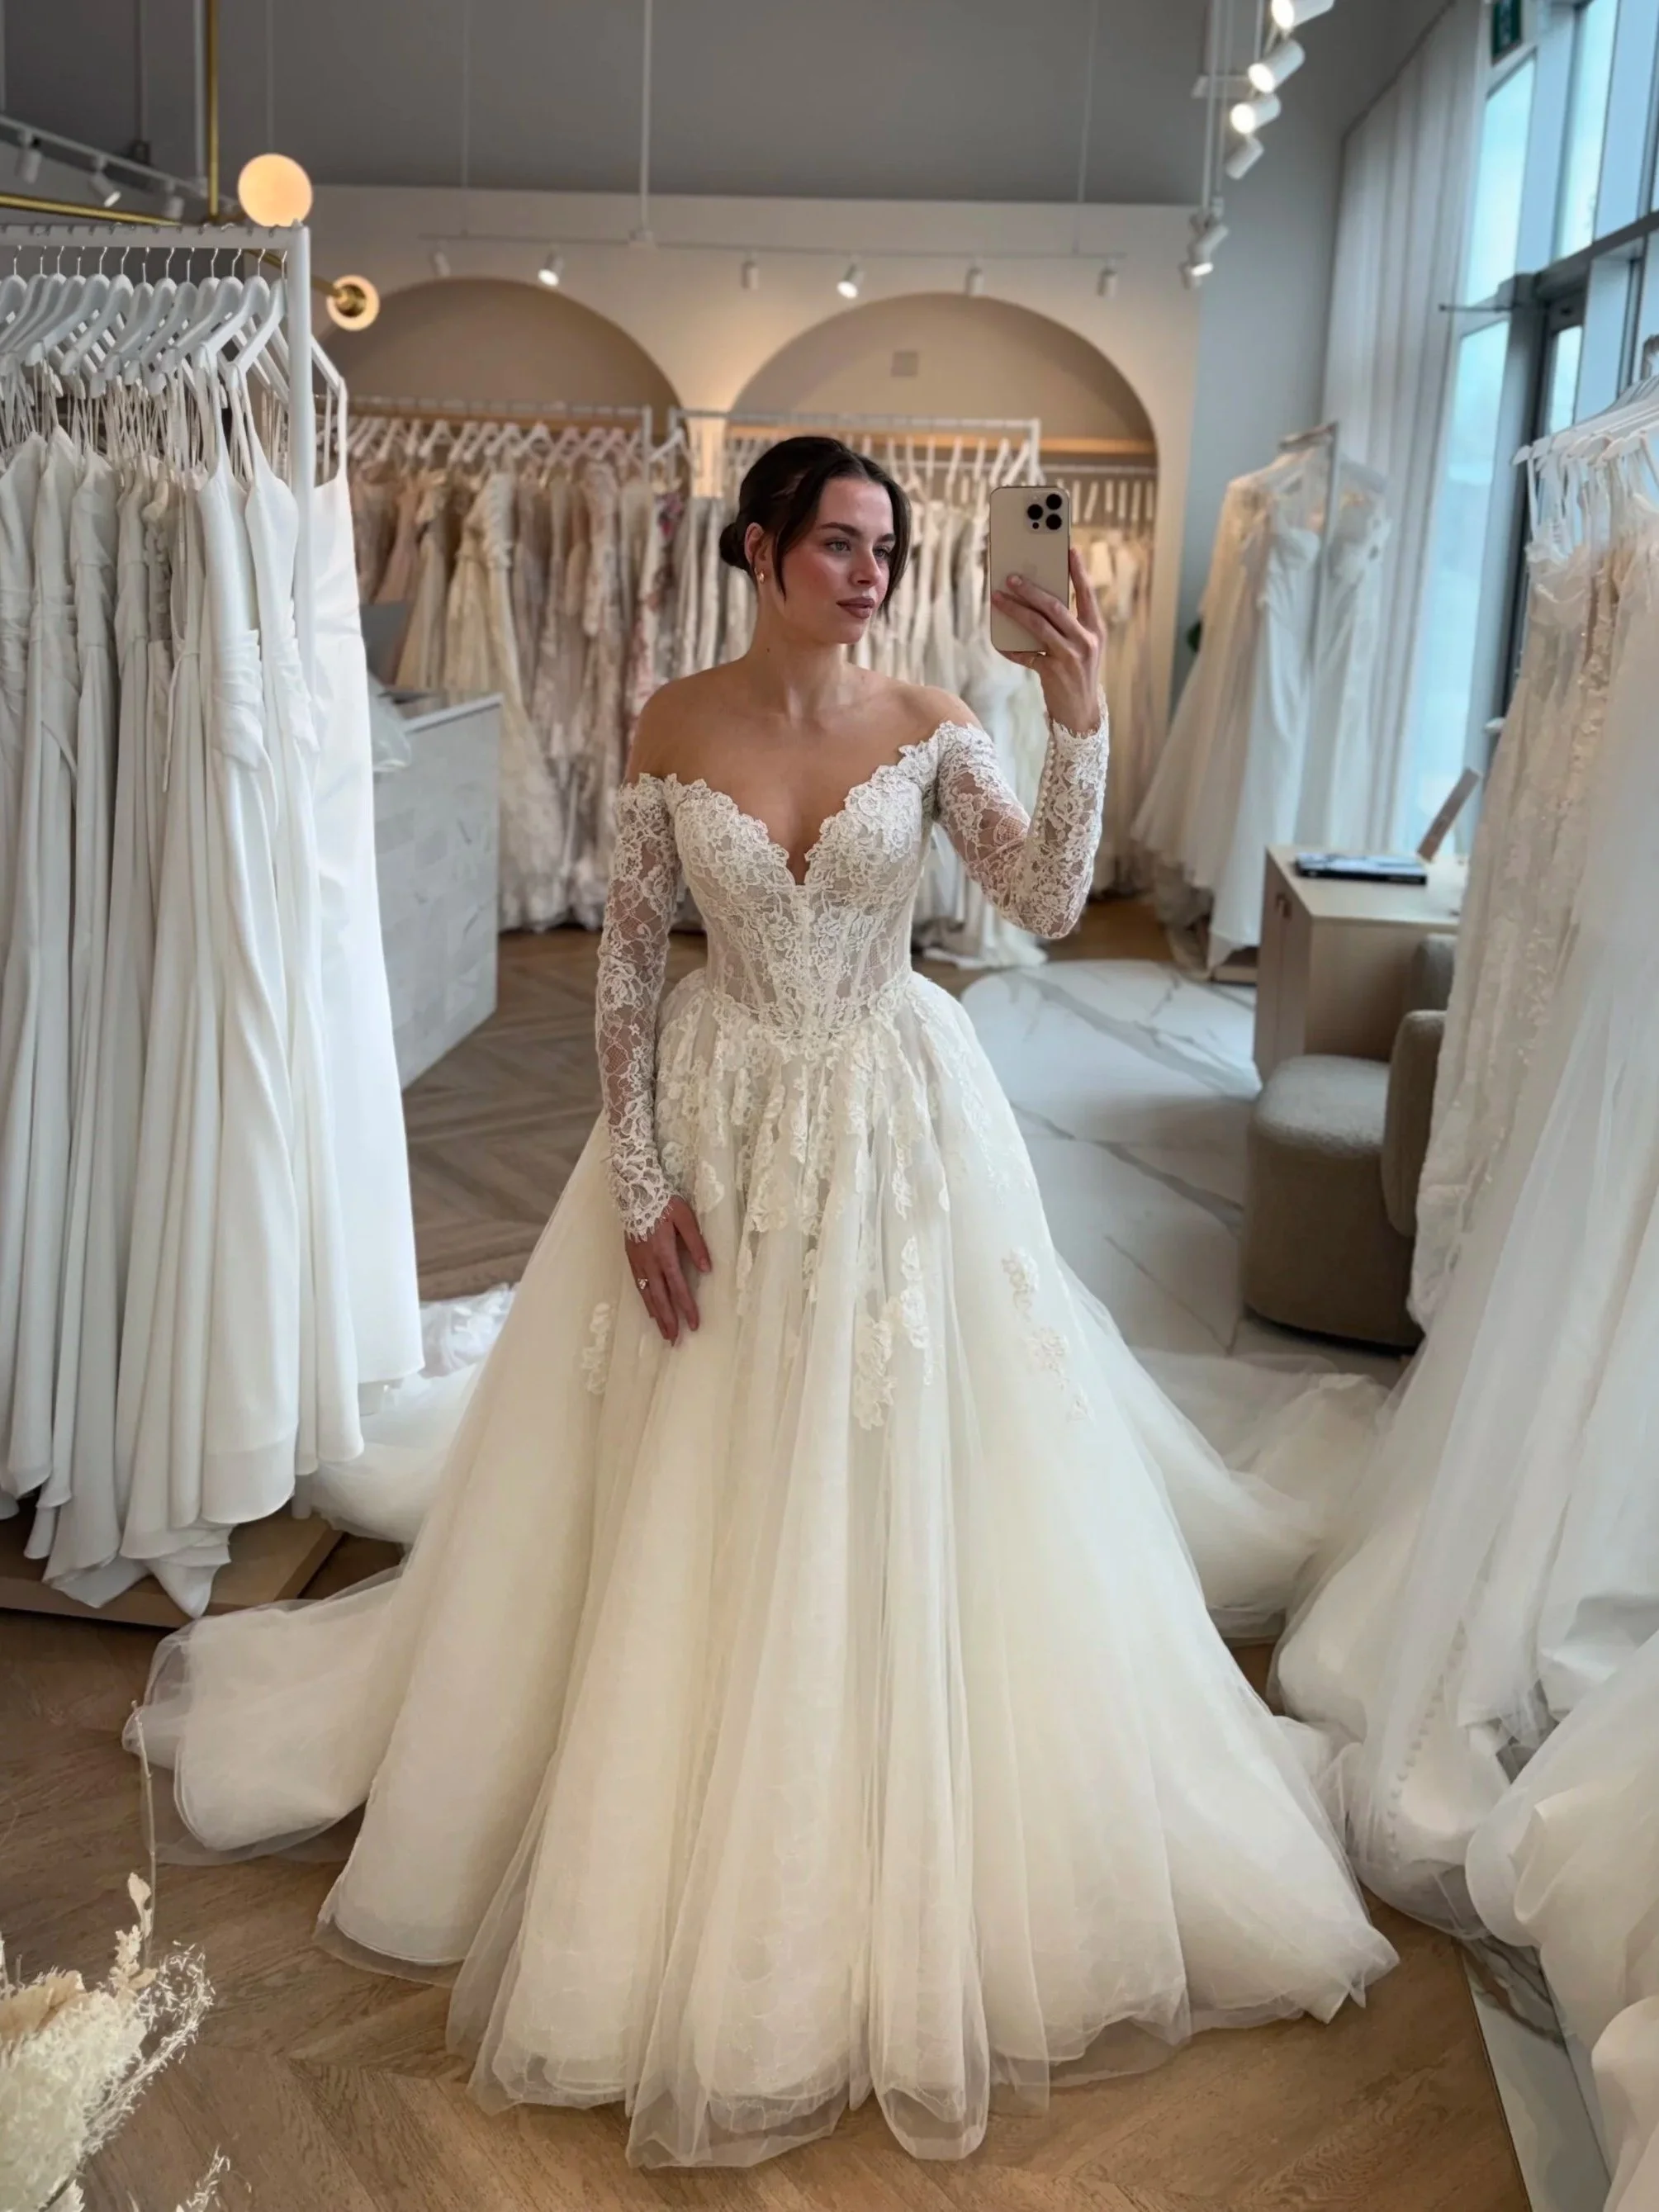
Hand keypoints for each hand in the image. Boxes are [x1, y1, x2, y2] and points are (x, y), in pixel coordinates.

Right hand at [626, 1196, 710, 1344]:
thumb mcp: (685, 1218)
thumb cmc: (663, 1202)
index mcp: (664, 1253)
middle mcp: (649, 1262)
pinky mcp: (631, 1257)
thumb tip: (707, 1268)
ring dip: (656, 1315)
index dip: (686, 1307)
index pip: (677, 1287)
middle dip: (668, 1320)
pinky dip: (646, 1301)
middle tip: (675, 1341)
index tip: (694, 1325)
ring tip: (664, 1333)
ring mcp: (638, 1261)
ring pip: (647, 1295)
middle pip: (660, 1298)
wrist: (634, 1190)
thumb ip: (696, 1244)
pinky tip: (651, 1310)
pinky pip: (639, 1286)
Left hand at [992, 547, 1104, 732]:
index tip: (1068, 548)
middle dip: (1031, 589)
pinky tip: (999, 641)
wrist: (1081, 714)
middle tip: (1012, 576)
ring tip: (998, 598)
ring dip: (1015, 610)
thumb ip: (1068, 625)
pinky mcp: (1053, 673)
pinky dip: (1010, 648)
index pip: (1087, 593)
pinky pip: (1026, 655)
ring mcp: (1070, 657)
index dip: (1078, 570)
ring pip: (1038, 626)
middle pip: (1055, 607)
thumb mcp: (1082, 647)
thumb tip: (1037, 599)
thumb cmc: (1078, 673)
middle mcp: (1085, 640)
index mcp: (1095, 629)